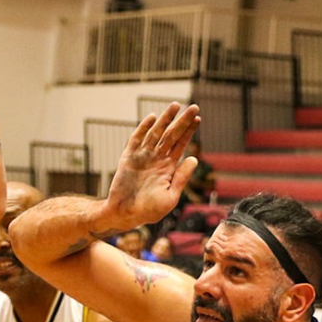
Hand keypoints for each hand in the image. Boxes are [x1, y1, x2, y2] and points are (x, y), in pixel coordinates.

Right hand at [100, 103, 200, 226]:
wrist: (124, 215)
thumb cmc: (148, 211)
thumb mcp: (170, 197)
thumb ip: (181, 178)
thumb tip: (194, 159)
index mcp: (168, 167)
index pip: (181, 145)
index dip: (189, 132)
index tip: (197, 119)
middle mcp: (156, 159)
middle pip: (171, 135)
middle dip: (182, 122)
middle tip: (193, 107)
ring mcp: (142, 157)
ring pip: (156, 133)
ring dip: (165, 120)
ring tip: (175, 106)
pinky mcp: (128, 158)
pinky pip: (136, 140)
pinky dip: (143, 128)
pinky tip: (151, 118)